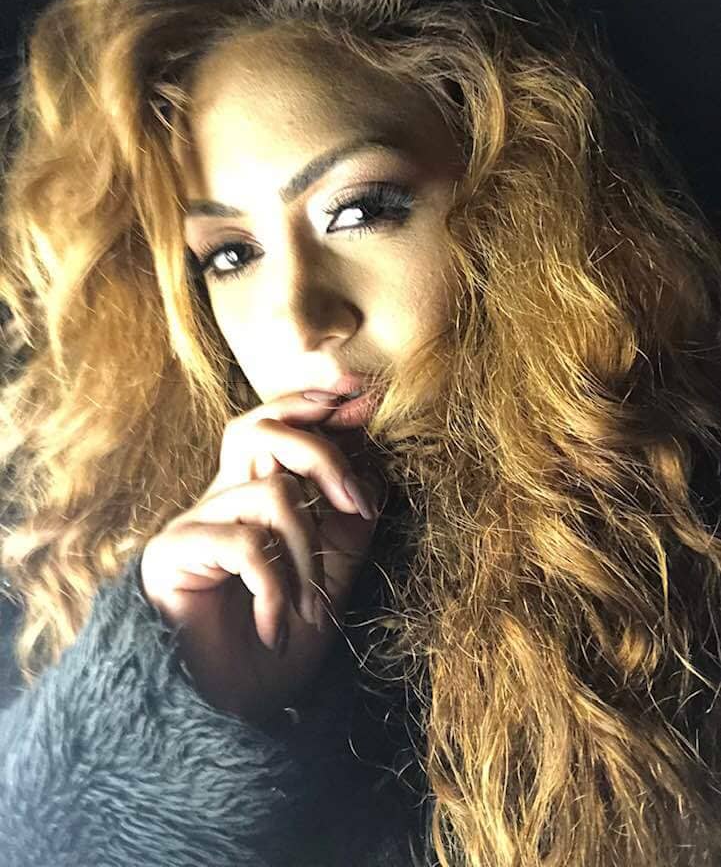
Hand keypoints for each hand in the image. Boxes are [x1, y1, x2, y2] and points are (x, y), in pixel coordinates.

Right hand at [139, 390, 383, 722]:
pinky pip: (246, 545)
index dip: (314, 401)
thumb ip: (347, 522)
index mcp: (254, 495)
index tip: (365, 397)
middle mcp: (220, 499)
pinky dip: (276, 590)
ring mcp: (193, 524)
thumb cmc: (280, 641)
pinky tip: (276, 630)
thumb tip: (376, 470)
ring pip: (271, 495)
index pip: (274, 422)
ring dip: (308, 559)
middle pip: (258, 428)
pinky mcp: (172, 554)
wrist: (229, 711)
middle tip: (358, 503)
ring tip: (309, 612)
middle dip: (320, 453)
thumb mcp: (331, 575)